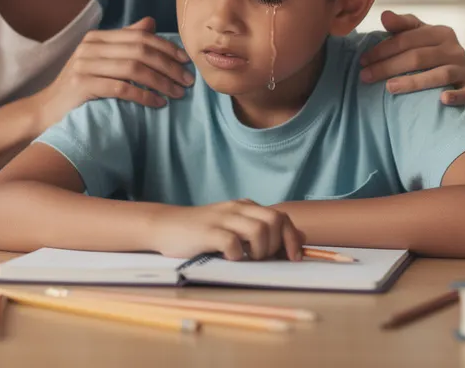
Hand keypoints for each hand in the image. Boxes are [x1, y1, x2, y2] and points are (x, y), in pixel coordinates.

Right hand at [31, 17, 194, 128]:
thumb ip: (124, 42)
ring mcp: (84, 65)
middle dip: (169, 66)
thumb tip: (151, 22)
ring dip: (161, 82)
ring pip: (134, 68)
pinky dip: (144, 95)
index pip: (140, 36)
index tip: (186, 62)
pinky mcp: (82, 85)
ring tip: (177, 94)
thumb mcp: (101, 60)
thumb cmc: (80, 87)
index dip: (167, 47)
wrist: (47, 111)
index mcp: (97, 38)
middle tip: (187, 81)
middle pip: (140, 51)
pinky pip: (122, 88)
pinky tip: (158, 103)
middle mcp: (90, 47)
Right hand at [146, 200, 303, 261]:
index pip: (281, 216)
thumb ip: (263, 229)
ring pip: (259, 230)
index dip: (293, 238)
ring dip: (260, 250)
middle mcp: (236, 208)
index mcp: (245, 207)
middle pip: (275, 220)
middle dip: (278, 244)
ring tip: (248, 259)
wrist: (165, 226)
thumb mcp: (234, 226)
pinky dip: (237, 255)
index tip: (294, 258)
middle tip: (265, 258)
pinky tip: (229, 258)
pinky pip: (232, 242)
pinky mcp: (207, 232)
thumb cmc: (201, 232)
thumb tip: (299, 237)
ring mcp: (222, 219)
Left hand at [359, 11, 464, 105]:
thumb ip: (401, 25)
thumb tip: (384, 15)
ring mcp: (463, 68)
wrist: (458, 68)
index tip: (362, 60)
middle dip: (388, 67)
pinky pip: (464, 92)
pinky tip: (441, 100)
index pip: (406, 40)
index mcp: (440, 32)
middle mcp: (454, 49)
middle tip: (366, 76)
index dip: (382, 50)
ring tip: (389, 88)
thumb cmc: (430, 49)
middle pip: (417, 57)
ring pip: (439, 75)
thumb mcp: (417, 34)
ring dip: (414, 82)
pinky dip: (455, 96)